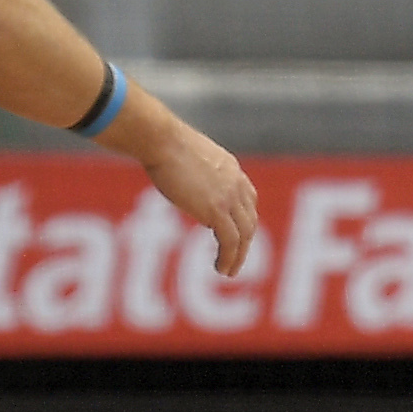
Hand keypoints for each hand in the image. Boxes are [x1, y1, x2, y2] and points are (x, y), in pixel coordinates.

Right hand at [125, 110, 260, 274]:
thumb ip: (192, 169)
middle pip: (250, 219)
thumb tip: (175, 171)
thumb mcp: (186, 156)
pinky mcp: (217, 209)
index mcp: (230, 168)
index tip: (238, 233)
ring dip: (238, 256)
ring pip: (244, 234)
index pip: (248, 198)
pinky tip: (221, 268)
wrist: (162, 140)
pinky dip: (229, 257)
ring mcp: (229, 196)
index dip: (244, 218)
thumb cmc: (162, 143)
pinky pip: (231, 240)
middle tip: (235, 259)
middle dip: (245, 242)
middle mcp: (236, 183)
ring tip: (228, 271)